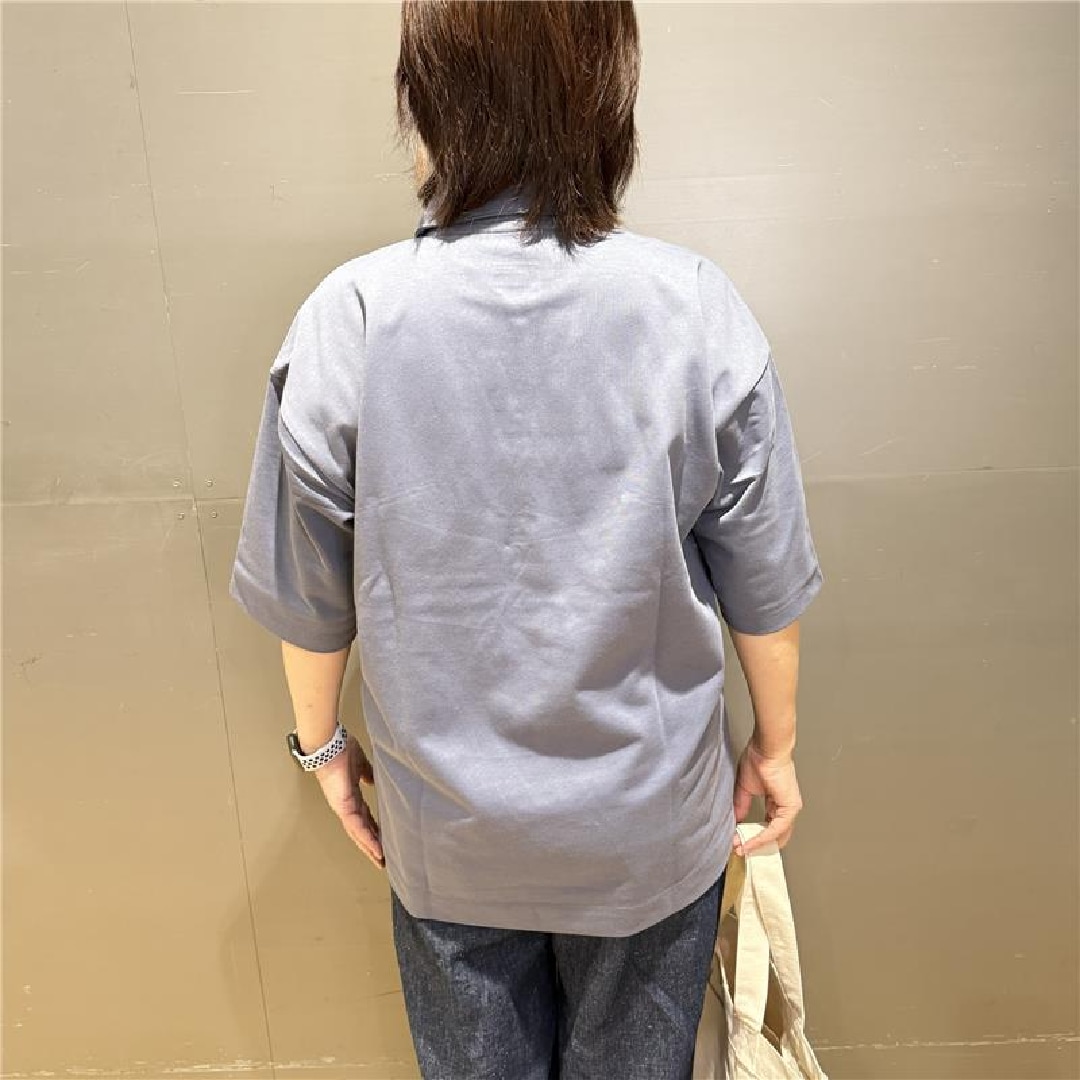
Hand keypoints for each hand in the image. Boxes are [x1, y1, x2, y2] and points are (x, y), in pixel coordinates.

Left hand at [313, 732, 384, 870]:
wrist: (329, 745)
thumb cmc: (342, 750)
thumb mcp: (360, 764)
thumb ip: (366, 773)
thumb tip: (372, 780)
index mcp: (351, 796)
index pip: (364, 817)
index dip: (373, 829)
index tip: (384, 838)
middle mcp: (346, 806)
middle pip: (360, 831)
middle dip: (371, 845)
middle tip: (382, 859)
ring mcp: (343, 808)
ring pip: (358, 834)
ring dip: (369, 848)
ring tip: (381, 860)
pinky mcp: (343, 807)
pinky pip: (357, 827)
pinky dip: (367, 839)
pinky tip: (376, 849)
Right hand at [732, 739, 802, 857]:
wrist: (766, 749)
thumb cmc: (758, 761)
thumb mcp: (745, 788)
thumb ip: (741, 805)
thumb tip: (735, 821)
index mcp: (777, 802)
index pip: (768, 826)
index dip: (754, 836)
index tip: (739, 842)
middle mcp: (786, 808)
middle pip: (775, 835)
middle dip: (758, 845)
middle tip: (742, 852)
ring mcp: (790, 809)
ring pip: (775, 835)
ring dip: (757, 844)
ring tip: (742, 849)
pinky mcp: (790, 809)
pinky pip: (776, 829)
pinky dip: (762, 837)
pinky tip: (750, 842)